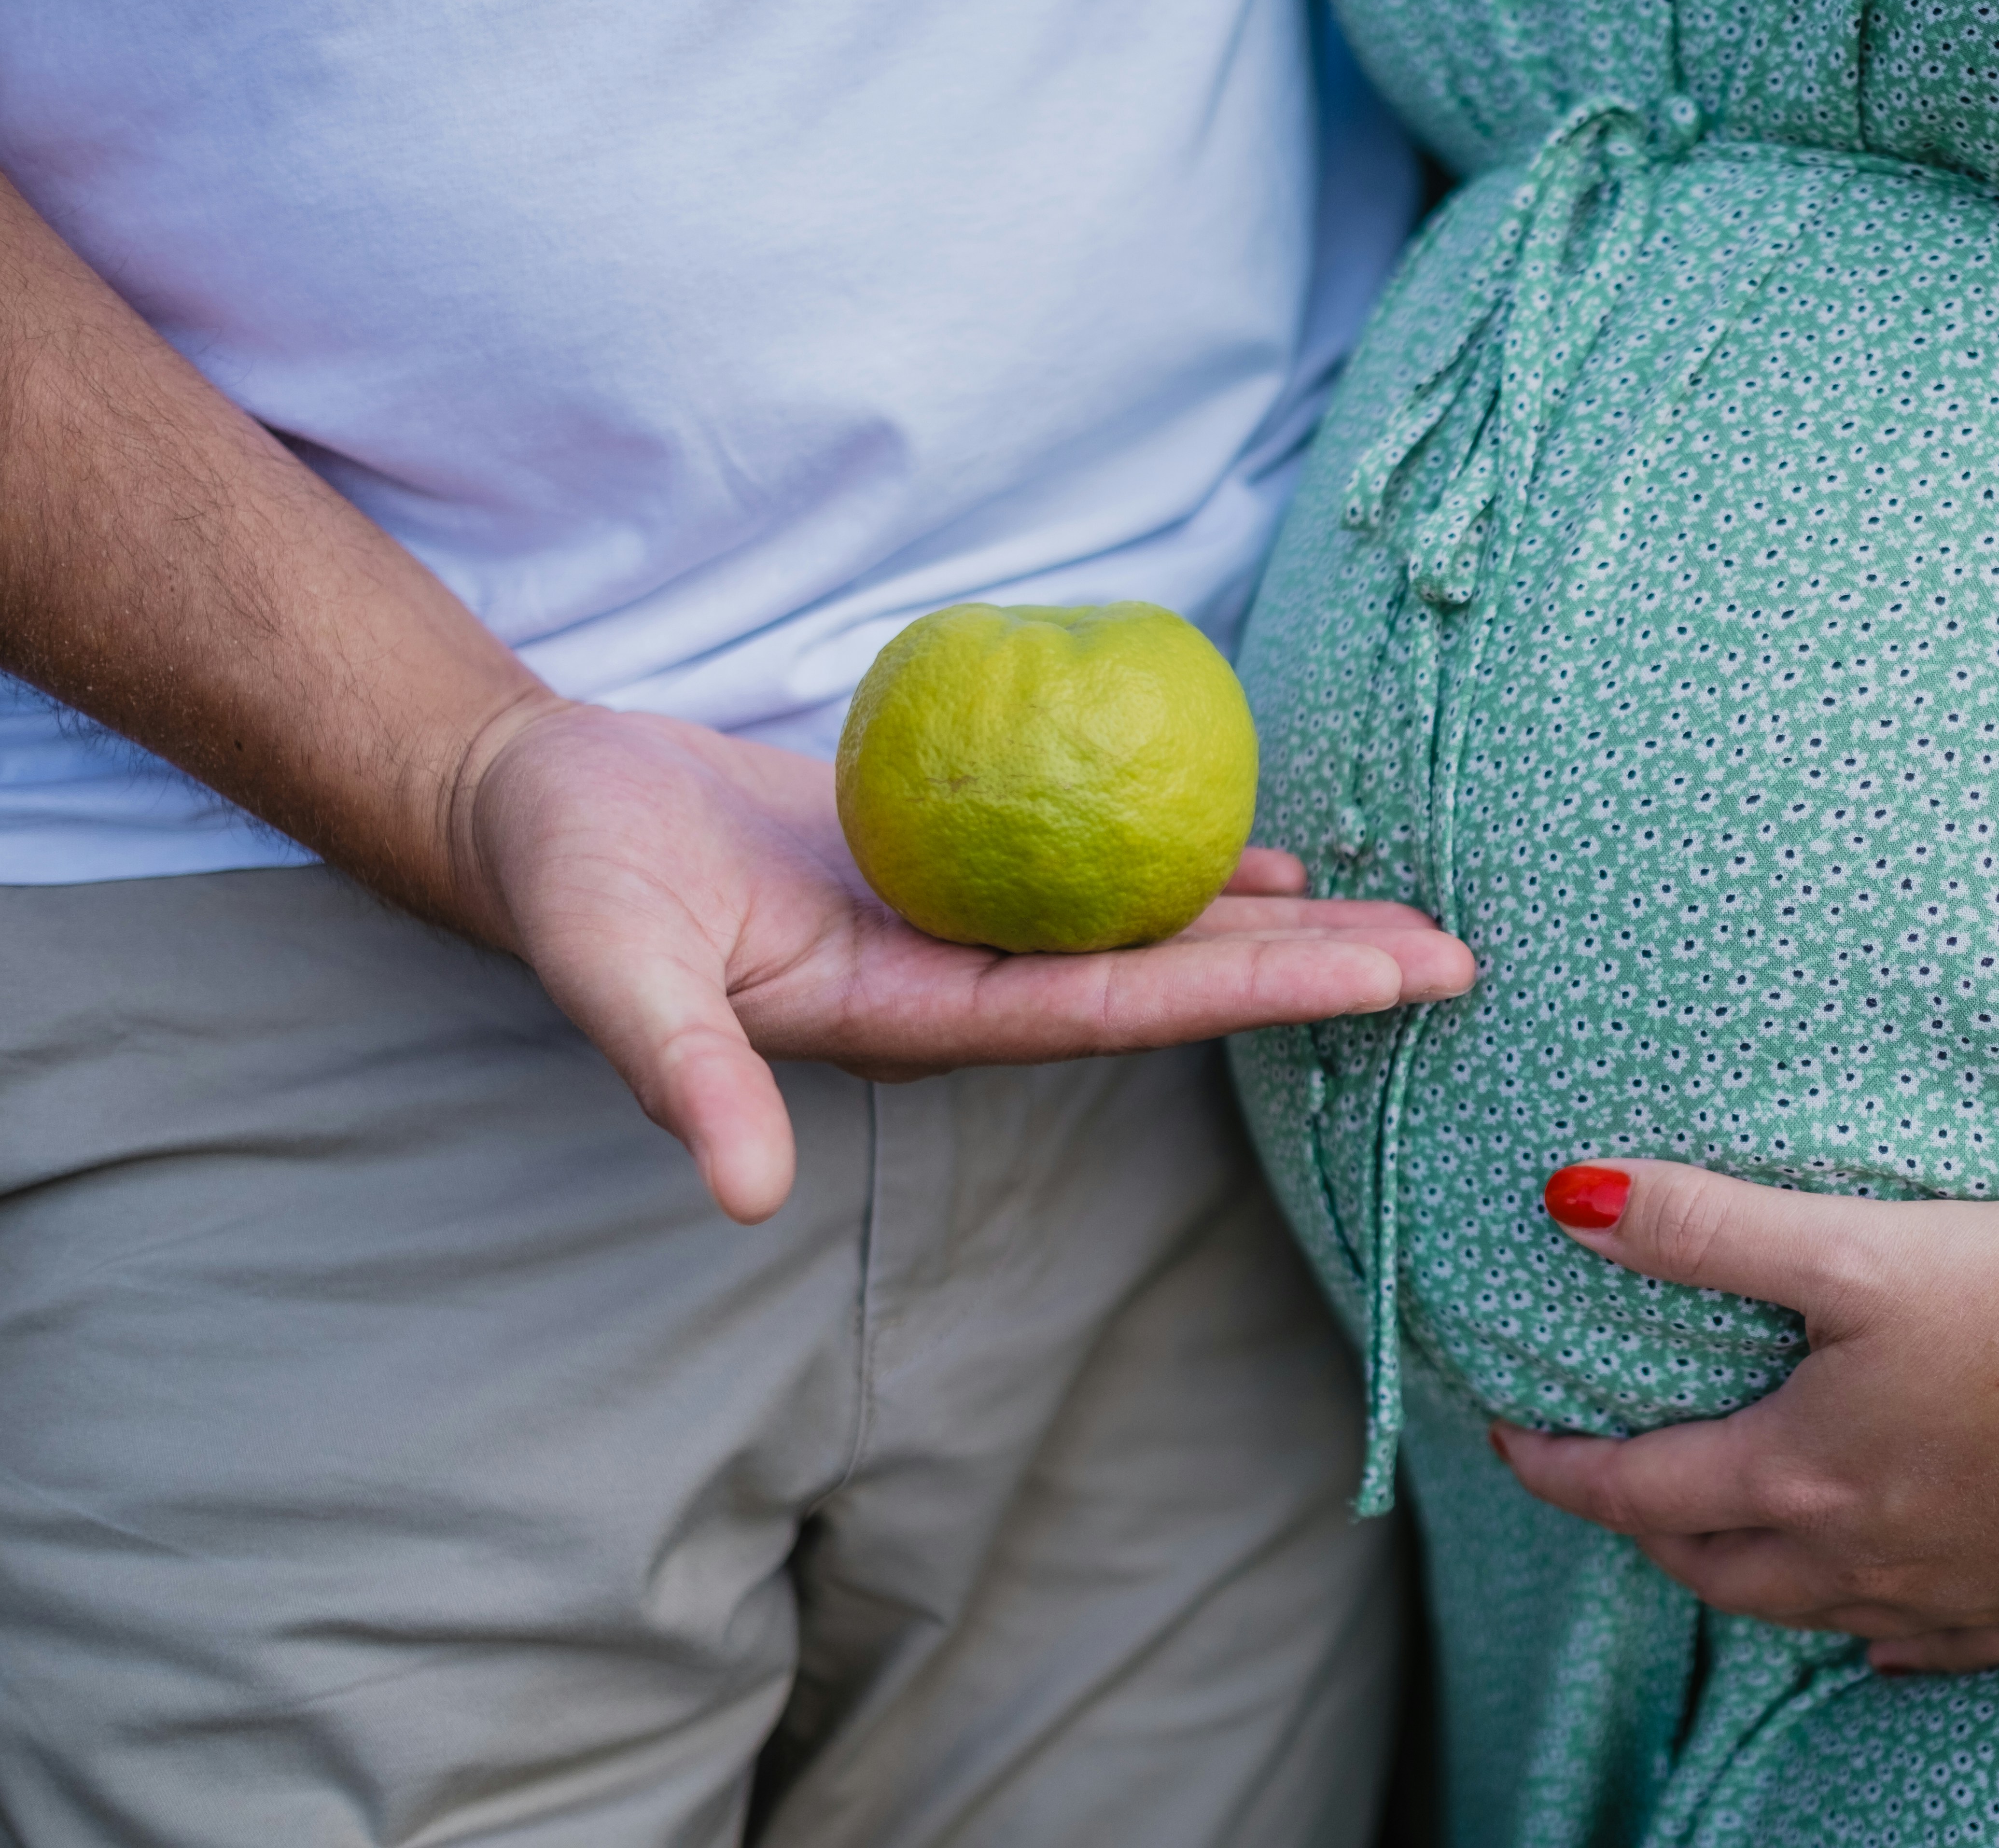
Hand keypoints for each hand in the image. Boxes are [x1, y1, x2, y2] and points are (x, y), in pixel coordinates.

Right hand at [453, 701, 1474, 1222]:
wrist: (540, 806)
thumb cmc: (570, 875)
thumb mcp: (615, 971)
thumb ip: (679, 1076)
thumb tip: (738, 1192)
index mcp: (915, 1023)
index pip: (1119, 1016)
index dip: (1252, 996)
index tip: (1381, 980)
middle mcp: (965, 989)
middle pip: (1172, 985)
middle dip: (1314, 978)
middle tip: (1458, 960)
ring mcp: (968, 930)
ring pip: (1155, 931)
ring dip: (1278, 930)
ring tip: (1406, 920)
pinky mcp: (956, 866)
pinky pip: (1100, 868)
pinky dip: (1192, 866)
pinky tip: (1279, 859)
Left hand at [1491, 1158, 1998, 1674]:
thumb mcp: (1851, 1248)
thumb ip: (1707, 1227)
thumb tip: (1568, 1201)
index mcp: (1802, 1472)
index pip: (1638, 1487)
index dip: (1561, 1466)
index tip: (1513, 1438)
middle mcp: (1864, 1555)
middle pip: (1717, 1565)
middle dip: (1650, 1529)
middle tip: (1616, 1488)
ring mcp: (1958, 1592)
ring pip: (1817, 1611)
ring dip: (1752, 1582)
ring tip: (1727, 1545)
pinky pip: (1938, 1645)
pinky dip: (1889, 1639)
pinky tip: (1886, 1638)